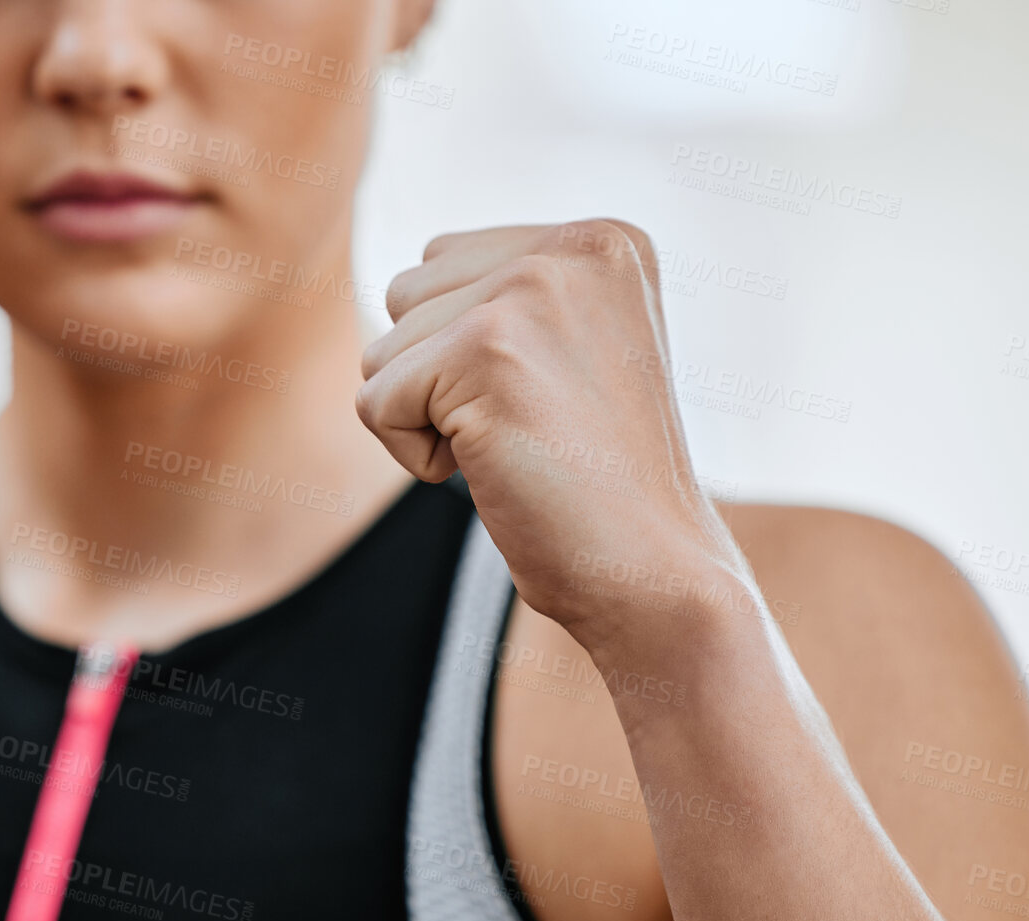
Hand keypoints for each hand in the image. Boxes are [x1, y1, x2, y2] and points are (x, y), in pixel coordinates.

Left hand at [357, 221, 748, 655]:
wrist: (654, 570)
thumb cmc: (599, 484)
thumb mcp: (570, 355)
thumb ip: (504, 300)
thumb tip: (400, 283)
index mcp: (601, 242)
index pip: (444, 263)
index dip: (462, 353)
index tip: (547, 401)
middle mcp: (572, 249)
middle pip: (405, 298)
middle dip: (436, 378)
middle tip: (529, 429)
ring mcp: (530, 290)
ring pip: (383, 351)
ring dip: (426, 418)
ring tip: (516, 446)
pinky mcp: (485, 348)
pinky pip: (374, 402)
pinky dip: (413, 457)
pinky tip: (494, 470)